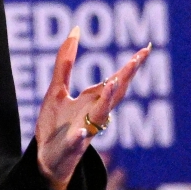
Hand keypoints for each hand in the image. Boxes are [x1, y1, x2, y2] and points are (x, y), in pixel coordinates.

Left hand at [35, 27, 150, 189]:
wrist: (45, 157)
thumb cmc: (55, 124)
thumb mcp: (56, 90)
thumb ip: (64, 64)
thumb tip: (74, 31)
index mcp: (92, 101)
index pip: (115, 81)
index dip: (130, 66)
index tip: (145, 49)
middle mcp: (93, 115)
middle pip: (114, 95)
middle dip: (126, 77)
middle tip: (138, 59)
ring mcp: (84, 131)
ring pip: (101, 116)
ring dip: (108, 100)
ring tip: (115, 83)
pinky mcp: (71, 147)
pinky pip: (77, 142)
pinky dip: (80, 137)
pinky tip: (81, 131)